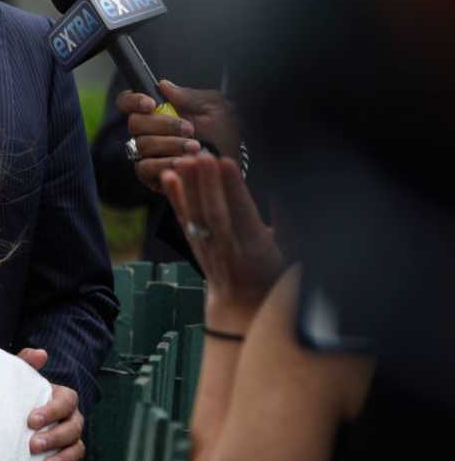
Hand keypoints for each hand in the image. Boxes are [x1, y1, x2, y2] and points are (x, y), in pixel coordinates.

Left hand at [18, 348, 83, 460]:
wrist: (17, 420)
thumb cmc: (21, 397)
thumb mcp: (20, 379)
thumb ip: (26, 363)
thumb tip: (40, 354)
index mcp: (63, 399)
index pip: (67, 401)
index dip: (52, 410)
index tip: (31, 420)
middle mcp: (72, 419)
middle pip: (73, 428)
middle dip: (55, 437)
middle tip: (33, 444)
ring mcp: (72, 441)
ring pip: (77, 449)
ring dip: (63, 459)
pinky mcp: (69, 460)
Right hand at [119, 80, 240, 192]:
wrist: (230, 164)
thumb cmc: (222, 134)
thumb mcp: (214, 108)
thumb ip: (190, 96)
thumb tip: (163, 85)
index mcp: (156, 111)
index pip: (128, 101)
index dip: (133, 100)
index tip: (151, 104)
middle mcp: (146, 132)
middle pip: (134, 123)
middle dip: (162, 124)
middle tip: (189, 128)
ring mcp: (146, 154)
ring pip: (141, 144)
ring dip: (170, 144)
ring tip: (194, 146)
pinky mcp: (149, 175)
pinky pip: (144, 167)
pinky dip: (164, 163)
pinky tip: (183, 162)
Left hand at [160, 154, 284, 331]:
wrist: (242, 306)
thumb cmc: (274, 272)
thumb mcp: (291, 250)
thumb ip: (289, 219)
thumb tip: (287, 187)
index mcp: (258, 248)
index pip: (244, 214)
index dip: (234, 188)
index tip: (227, 161)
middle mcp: (230, 249)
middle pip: (216, 213)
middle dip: (208, 183)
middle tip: (202, 154)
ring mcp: (208, 249)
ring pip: (196, 216)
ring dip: (188, 186)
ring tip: (183, 160)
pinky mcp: (194, 246)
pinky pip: (182, 221)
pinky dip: (174, 199)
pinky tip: (168, 178)